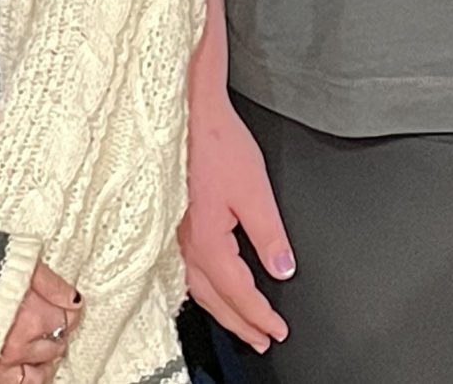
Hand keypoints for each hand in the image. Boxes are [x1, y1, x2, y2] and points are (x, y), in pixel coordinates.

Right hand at [0, 259, 79, 383]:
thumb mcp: (10, 256)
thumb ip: (47, 280)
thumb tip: (72, 298)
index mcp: (29, 312)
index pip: (68, 316)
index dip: (66, 309)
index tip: (63, 306)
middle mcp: (17, 343)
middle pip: (55, 344)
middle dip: (52, 332)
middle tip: (43, 322)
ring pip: (38, 374)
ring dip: (39, 361)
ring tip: (31, 348)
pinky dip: (20, 378)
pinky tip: (16, 367)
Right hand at [179, 84, 293, 351]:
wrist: (183, 111)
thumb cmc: (215, 142)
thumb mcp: (254, 189)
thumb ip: (270, 234)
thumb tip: (284, 268)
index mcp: (208, 241)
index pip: (238, 292)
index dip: (261, 315)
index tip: (278, 330)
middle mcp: (185, 245)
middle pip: (215, 298)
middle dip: (240, 322)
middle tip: (262, 340)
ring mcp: (172, 235)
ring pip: (197, 287)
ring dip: (220, 310)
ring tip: (240, 323)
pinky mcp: (169, 221)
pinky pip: (184, 270)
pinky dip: (202, 288)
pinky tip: (207, 287)